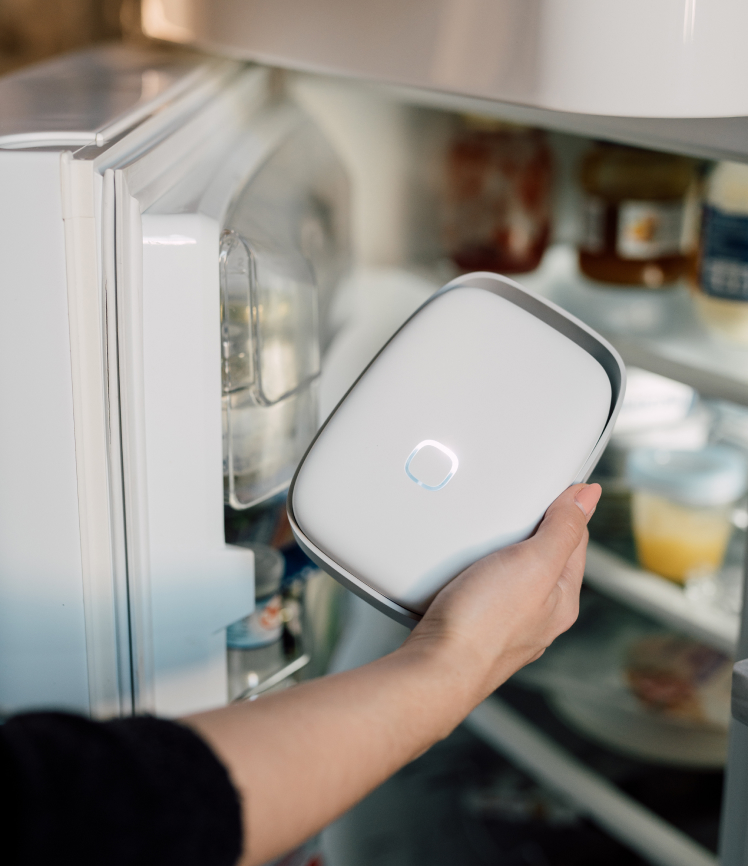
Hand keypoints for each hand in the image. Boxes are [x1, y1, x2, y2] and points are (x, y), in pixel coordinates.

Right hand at [405, 483, 600, 708]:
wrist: (435, 668)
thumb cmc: (484, 623)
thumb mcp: (534, 563)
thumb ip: (562, 529)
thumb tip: (589, 497)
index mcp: (562, 600)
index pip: (575, 541)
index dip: (568, 509)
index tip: (560, 484)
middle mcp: (539, 616)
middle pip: (545, 558)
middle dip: (534, 531)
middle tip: (522, 504)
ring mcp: (506, 625)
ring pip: (513, 576)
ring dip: (504, 553)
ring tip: (490, 532)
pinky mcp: (474, 628)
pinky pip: (485, 591)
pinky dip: (479, 573)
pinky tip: (464, 569)